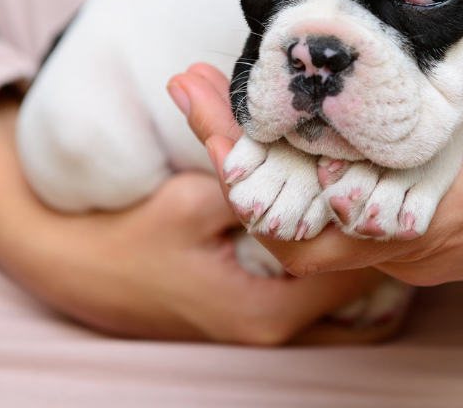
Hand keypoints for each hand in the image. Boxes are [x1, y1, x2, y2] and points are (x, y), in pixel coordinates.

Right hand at [0, 95, 392, 344]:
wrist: (80, 271)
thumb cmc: (134, 237)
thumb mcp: (192, 201)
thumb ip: (247, 174)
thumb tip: (290, 132)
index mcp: (269, 309)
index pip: (356, 265)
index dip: (370, 214)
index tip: (381, 170)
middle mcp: (279, 330)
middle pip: (360, 280)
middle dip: (367, 227)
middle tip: (380, 175)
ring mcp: (270, 327)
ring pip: (344, 288)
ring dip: (350, 240)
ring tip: (359, 187)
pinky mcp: (261, 313)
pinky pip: (318, 289)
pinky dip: (328, 253)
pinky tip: (325, 208)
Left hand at [169, 0, 462, 284]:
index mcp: (443, 210)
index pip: (330, 211)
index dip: (267, 172)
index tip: (217, 102)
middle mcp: (409, 242)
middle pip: (290, 235)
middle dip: (236, 170)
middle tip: (191, 90)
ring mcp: (399, 249)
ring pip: (299, 237)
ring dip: (255, 176)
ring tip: (212, 104)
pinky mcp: (398, 239)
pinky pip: (323, 229)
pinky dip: (287, 185)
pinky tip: (262, 132)